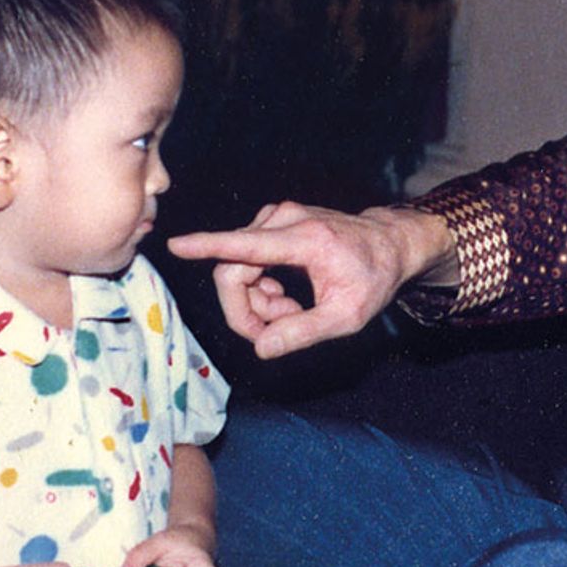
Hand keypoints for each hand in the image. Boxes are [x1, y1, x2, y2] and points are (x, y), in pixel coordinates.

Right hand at [167, 202, 455, 357]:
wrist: (390, 245)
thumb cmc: (373, 279)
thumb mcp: (347, 316)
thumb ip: (304, 332)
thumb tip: (262, 348)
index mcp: (305, 240)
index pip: (246, 245)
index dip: (207, 247)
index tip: (176, 245)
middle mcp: (285, 220)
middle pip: (232, 271)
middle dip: (246, 310)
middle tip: (279, 330)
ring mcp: (277, 217)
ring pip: (237, 269)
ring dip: (257, 301)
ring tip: (293, 312)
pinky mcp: (273, 222)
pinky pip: (246, 260)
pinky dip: (261, 286)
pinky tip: (286, 297)